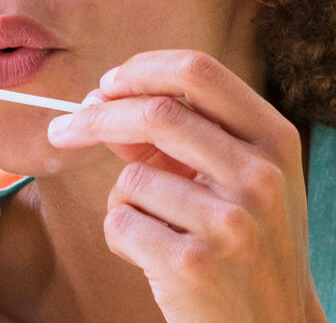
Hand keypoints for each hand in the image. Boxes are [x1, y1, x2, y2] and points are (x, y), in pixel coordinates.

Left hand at [47, 50, 325, 322]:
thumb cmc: (243, 244)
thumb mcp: (233, 182)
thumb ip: (178, 141)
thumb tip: (102, 102)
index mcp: (275, 140)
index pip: (198, 72)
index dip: (140, 70)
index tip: (104, 86)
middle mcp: (261, 175)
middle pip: (154, 113)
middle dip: (94, 118)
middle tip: (61, 130)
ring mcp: (231, 220)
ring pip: (130, 180)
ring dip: (123, 203)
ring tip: (159, 231)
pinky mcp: (194, 263)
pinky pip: (120, 224)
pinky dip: (121, 238)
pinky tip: (156, 259)